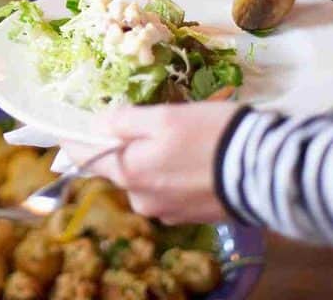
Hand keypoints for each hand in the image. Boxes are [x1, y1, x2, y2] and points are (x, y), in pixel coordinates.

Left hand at [59, 101, 241, 224]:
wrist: (264, 171)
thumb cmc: (210, 136)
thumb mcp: (165, 117)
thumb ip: (124, 121)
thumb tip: (97, 124)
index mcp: (127, 172)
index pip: (84, 156)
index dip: (73, 137)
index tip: (68, 123)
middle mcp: (140, 198)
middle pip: (118, 166)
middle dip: (126, 145)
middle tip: (149, 121)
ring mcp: (165, 211)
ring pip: (146, 178)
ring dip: (154, 159)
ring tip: (182, 139)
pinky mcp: (189, 216)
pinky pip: (169, 189)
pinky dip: (175, 173)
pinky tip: (196, 159)